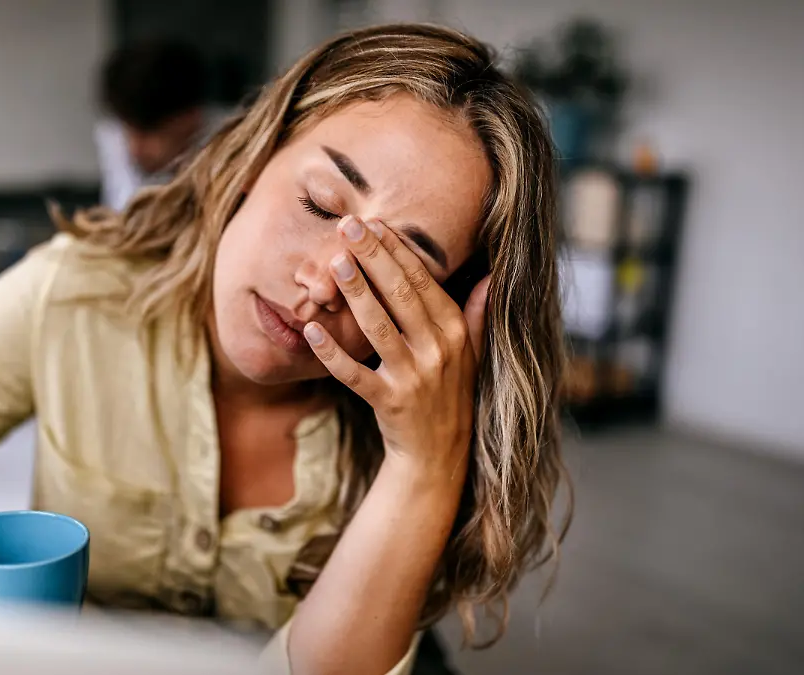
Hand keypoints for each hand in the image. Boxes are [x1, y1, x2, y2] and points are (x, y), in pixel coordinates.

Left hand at [303, 215, 488, 481]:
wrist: (439, 457)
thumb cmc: (451, 396)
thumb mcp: (472, 354)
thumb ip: (478, 314)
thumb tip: (492, 277)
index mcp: (455, 332)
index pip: (423, 282)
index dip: (398, 250)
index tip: (375, 223)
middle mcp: (438, 351)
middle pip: (400, 295)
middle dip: (373, 258)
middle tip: (348, 227)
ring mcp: (414, 378)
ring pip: (379, 328)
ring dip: (356, 293)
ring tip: (335, 262)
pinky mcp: (389, 403)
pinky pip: (355, 375)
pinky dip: (333, 354)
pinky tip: (311, 331)